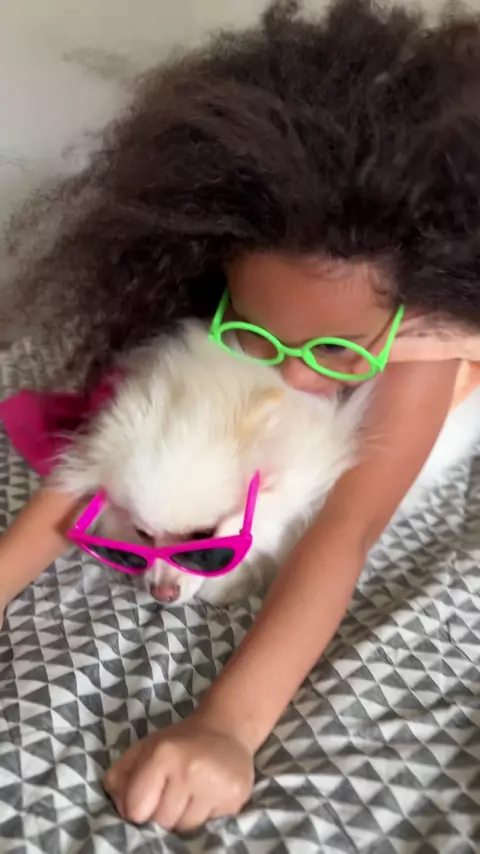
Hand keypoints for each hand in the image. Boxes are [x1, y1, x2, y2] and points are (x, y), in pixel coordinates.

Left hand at [103, 714, 254, 830]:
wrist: (226, 728)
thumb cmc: (179, 743)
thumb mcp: (143, 749)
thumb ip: (120, 777)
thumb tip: (121, 808)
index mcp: (163, 754)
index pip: (136, 809)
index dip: (139, 806)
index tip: (149, 794)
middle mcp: (190, 769)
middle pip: (162, 821)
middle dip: (163, 812)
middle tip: (174, 791)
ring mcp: (215, 784)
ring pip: (185, 828)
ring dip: (184, 816)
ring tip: (192, 793)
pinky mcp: (236, 796)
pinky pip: (210, 825)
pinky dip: (206, 814)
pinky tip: (209, 793)